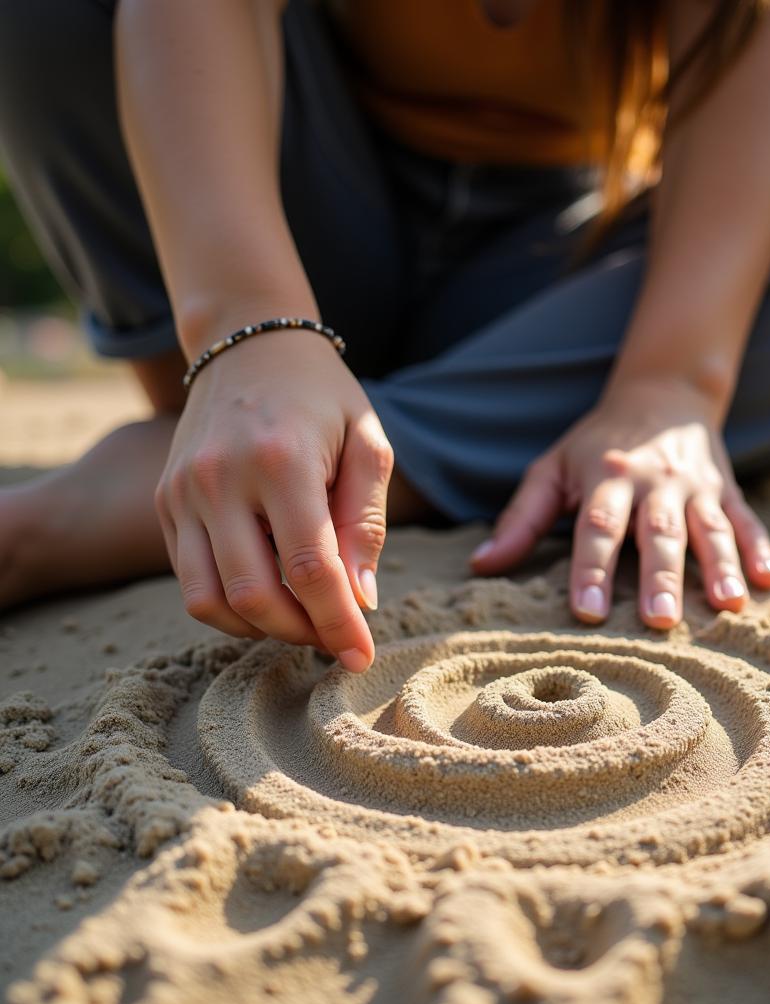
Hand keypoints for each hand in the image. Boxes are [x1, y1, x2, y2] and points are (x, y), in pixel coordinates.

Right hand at [155, 329, 392, 670]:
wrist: (249, 344)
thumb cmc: (324, 397)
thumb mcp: (368, 444)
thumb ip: (365, 521)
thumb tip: (360, 601)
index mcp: (281, 461)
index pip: (312, 569)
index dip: (339, 624)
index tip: (362, 657)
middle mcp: (220, 478)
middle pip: (255, 596)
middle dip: (302, 633)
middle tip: (333, 637)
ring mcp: (182, 491)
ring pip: (210, 601)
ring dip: (260, 629)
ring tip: (301, 620)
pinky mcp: (165, 500)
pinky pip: (188, 579)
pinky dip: (228, 606)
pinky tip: (267, 593)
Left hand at [470, 376, 769, 627]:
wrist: (662, 394)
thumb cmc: (595, 444)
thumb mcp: (553, 469)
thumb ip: (522, 519)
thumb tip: (481, 567)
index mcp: (607, 476)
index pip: (598, 527)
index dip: (591, 568)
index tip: (587, 612)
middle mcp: (654, 481)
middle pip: (658, 532)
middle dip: (661, 577)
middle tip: (660, 622)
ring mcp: (696, 486)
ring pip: (710, 529)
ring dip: (720, 567)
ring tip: (728, 606)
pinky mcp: (726, 491)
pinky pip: (747, 521)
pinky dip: (761, 549)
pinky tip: (769, 582)